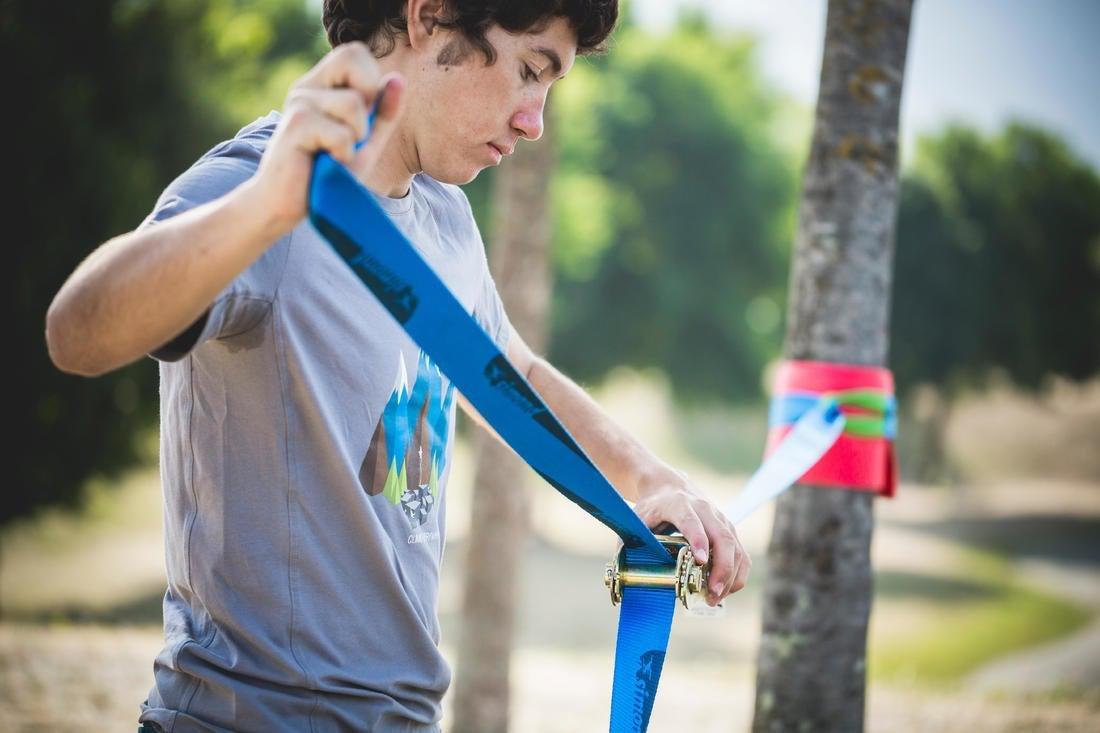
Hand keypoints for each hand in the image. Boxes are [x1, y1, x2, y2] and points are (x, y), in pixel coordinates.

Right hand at [249, 42, 406, 235]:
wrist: (286, 205)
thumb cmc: (326, 174)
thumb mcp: (364, 143)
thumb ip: (383, 114)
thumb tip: (398, 79)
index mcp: (320, 86)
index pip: (354, 52)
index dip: (370, 81)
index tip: (363, 116)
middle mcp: (306, 87)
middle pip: (351, 56)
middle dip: (367, 99)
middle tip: (353, 133)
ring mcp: (299, 104)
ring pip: (353, 104)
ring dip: (356, 138)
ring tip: (336, 154)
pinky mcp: (295, 126)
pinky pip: (342, 135)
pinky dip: (344, 156)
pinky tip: (326, 165)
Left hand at [633, 466, 750, 606]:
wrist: (669, 486)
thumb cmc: (653, 507)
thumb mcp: (638, 519)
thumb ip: (632, 544)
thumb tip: (626, 576)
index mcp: (679, 504)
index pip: (691, 521)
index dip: (698, 539)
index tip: (700, 560)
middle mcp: (705, 510)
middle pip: (722, 537)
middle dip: (721, 568)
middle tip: (712, 593)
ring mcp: (721, 519)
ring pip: (736, 548)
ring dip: (731, 576)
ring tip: (715, 597)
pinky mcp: (729, 529)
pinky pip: (742, 553)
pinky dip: (738, 574)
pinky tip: (726, 590)